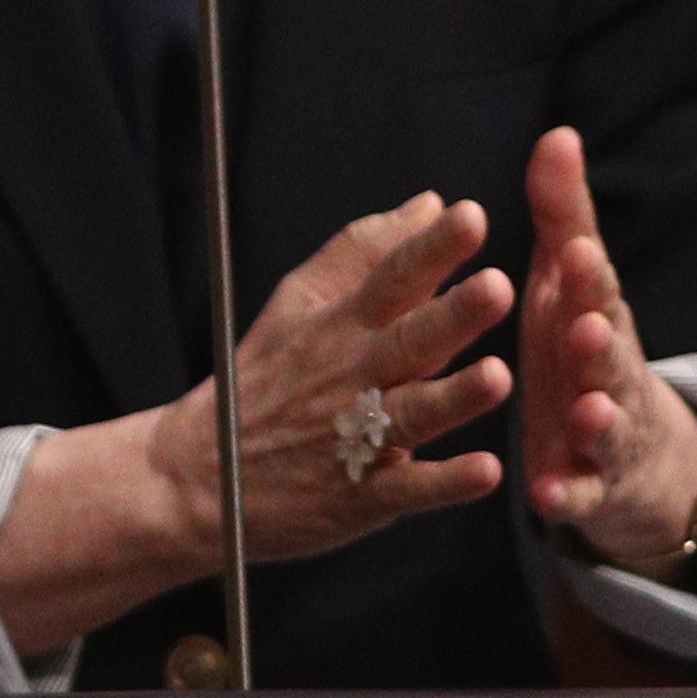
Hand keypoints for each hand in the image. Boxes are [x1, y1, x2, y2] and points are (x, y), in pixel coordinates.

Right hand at [159, 184, 514, 567]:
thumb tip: (430, 201)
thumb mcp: (296, 303)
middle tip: (497, 288)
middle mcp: (352, 377)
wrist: (198, 476)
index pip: (391, 277)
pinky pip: (408, 489)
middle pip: (409, 340)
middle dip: (453, 315)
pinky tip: (486, 472)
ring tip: (497, 376)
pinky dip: (446, 483)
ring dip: (456, 397)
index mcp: (339, 326)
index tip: (470, 215)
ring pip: (414, 412)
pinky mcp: (360, 497)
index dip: (432, 248)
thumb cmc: (260, 380)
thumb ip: (363, 251)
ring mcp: (355, 439)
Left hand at [518, 125, 696, 574]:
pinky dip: (568, 494)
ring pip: (605, 424)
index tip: (572, 249)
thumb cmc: (585, 344)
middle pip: (610, 355)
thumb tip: (557, 133)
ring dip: (597, 418)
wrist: (639, 453)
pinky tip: (547, 496)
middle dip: (600, 342)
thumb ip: (563, 216)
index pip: (596, 289)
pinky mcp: (593, 486)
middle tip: (586, 328)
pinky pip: (581, 493)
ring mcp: (605, 431)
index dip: (586, 273)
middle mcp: (609, 371)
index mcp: (597, 315)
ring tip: (585, 412)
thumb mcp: (572, 283)